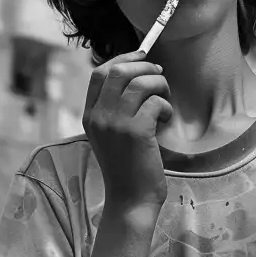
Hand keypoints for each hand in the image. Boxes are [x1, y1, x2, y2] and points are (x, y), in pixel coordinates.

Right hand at [83, 51, 173, 217]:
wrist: (130, 199)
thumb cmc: (128, 164)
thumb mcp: (112, 133)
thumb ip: (116, 107)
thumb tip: (139, 72)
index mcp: (90, 115)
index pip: (99, 73)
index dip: (123, 58)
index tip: (142, 56)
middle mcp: (98, 117)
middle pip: (119, 70)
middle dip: (145, 66)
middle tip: (159, 77)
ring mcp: (115, 124)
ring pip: (141, 82)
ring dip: (160, 85)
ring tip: (164, 101)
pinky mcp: (135, 132)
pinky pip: (156, 101)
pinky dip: (166, 106)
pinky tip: (165, 120)